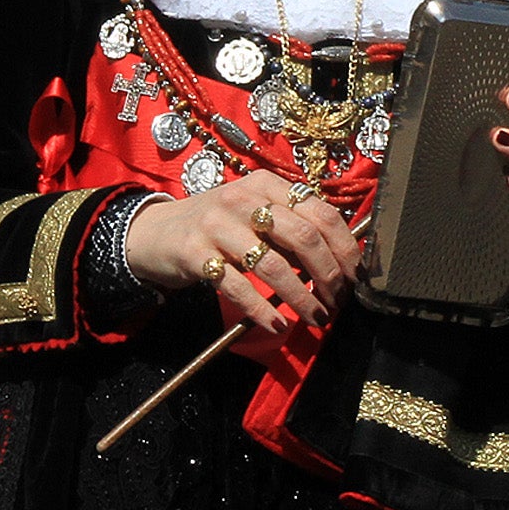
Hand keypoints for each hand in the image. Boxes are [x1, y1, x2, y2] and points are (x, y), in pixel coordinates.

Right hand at [124, 171, 360, 337]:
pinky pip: (236, 285)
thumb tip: (341, 261)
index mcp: (267, 185)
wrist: (153, 232)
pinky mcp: (194, 253)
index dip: (344, 247)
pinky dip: (261, 309)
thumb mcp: (254, 214)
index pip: (321, 212)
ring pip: (273, 264)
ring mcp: (217, 225)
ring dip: (301, 297)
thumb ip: (292, 226)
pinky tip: (277, 324)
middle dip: (329, 274)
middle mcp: (243, 199)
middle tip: (337, 300)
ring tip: (315, 317)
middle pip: (304, 236)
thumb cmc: (217, 226)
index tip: (355, 276)